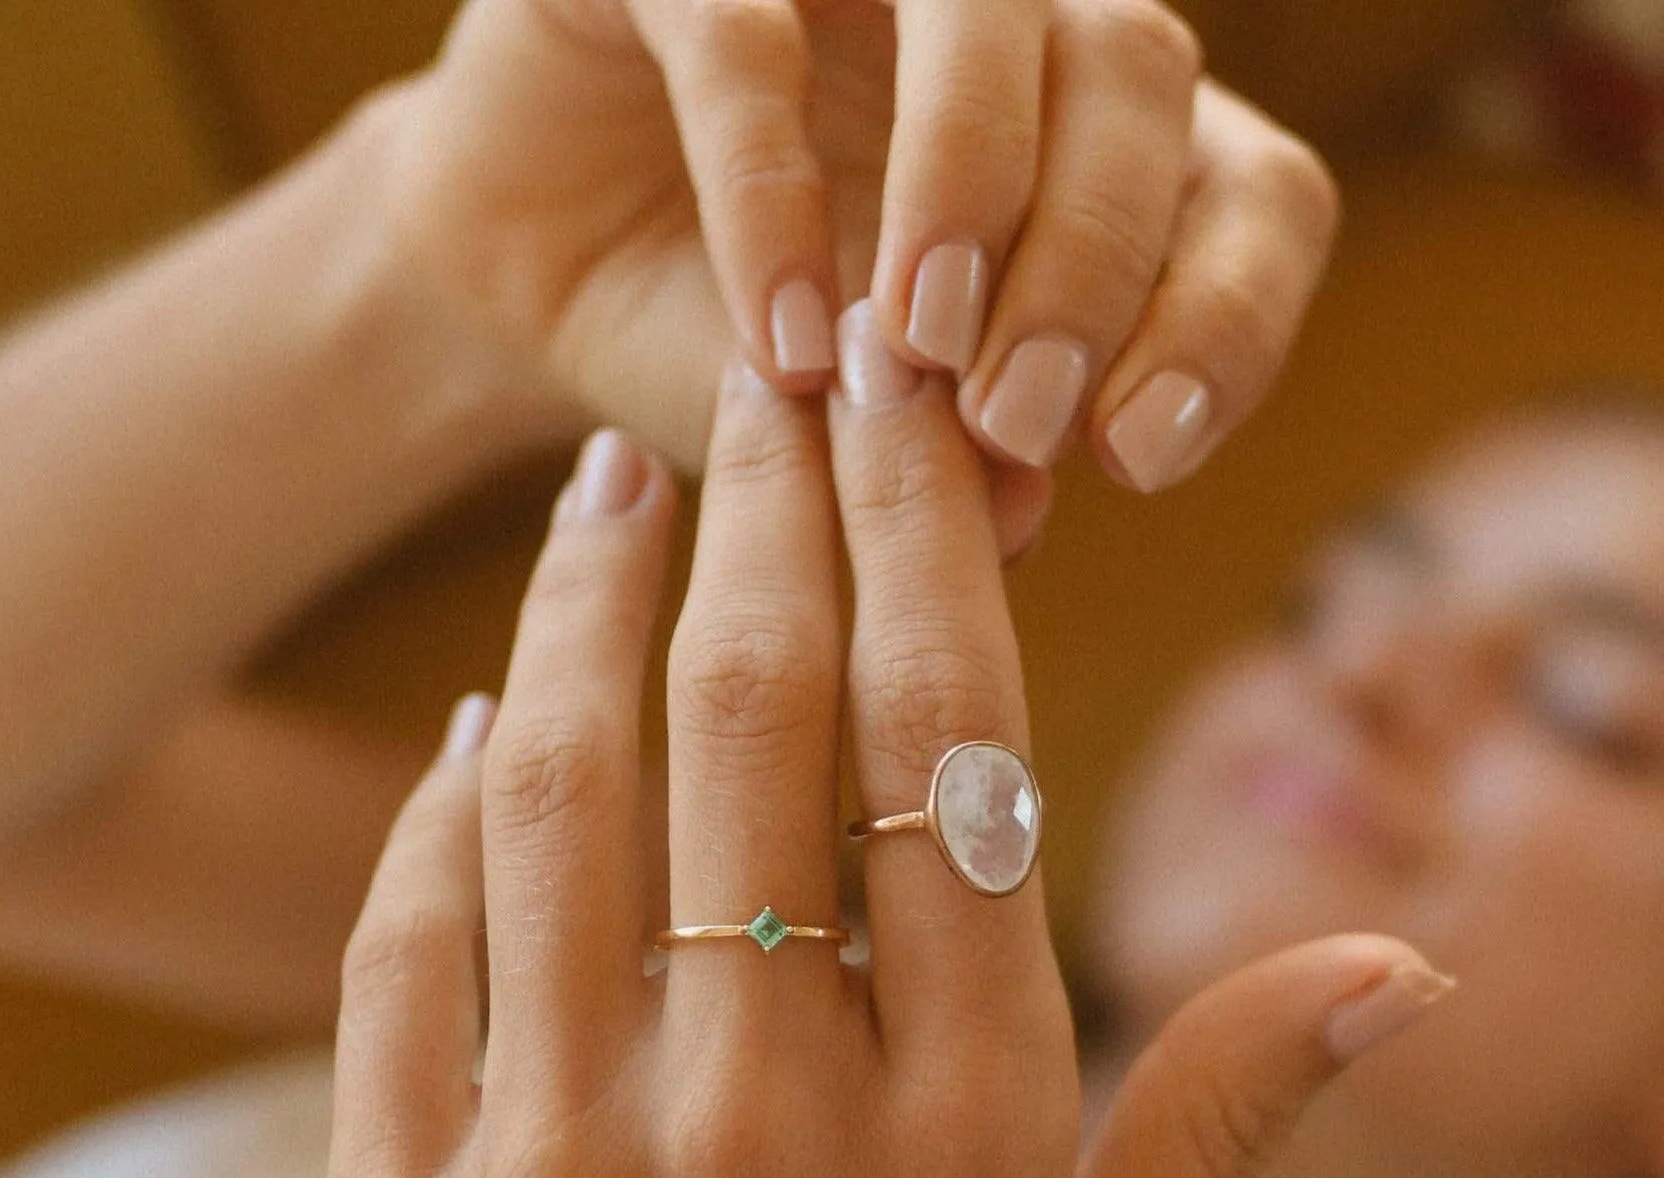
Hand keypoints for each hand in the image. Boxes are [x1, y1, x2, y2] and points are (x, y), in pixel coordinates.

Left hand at [328, 314, 1445, 1177]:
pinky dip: (440, 800)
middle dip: (753, 512)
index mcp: (961, 1134)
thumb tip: (1400, 962)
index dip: (920, 540)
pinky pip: (406, 946)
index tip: (894, 404)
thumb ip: (1228, 1120)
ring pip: (554, 800)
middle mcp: (760, 1132)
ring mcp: (555, 1177)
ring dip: (580, 609)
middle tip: (752, 379)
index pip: (944, 750)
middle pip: (744, 726)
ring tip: (606, 488)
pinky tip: (485, 709)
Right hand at [377, 0, 1338, 487]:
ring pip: (992, 1)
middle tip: (1015, 420)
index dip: (1229, 314)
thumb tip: (1031, 510)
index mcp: (1091, 149)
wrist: (542, 291)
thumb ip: (955, 467)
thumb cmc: (736, 360)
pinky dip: (775, 192)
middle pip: (1140, 72)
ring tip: (915, 357)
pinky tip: (785, 341)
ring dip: (974, 188)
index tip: (1141, 454)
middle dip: (1093, 264)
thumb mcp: (864, 446)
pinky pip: (755, 37)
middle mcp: (1005, 28)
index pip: (1251, 193)